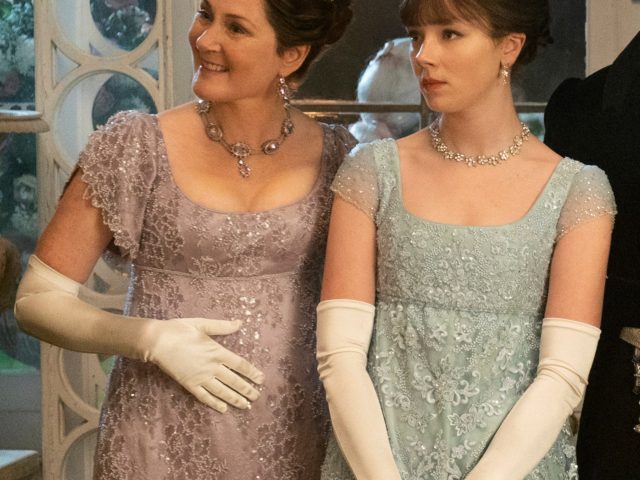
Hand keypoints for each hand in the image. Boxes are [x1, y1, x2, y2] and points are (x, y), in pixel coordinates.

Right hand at [144, 318, 263, 411]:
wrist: (157, 342)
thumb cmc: (179, 330)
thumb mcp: (202, 324)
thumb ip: (222, 326)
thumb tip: (240, 322)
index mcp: (217, 351)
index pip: (240, 364)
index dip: (252, 373)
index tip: (261, 380)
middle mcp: (212, 367)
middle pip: (234, 381)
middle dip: (247, 389)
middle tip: (257, 397)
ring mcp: (201, 377)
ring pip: (222, 391)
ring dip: (235, 399)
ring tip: (246, 405)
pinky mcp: (189, 384)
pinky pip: (205, 397)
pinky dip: (215, 403)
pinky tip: (224, 408)